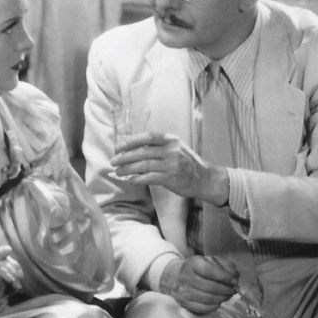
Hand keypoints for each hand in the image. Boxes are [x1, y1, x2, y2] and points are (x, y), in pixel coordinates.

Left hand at [111, 132, 228, 203]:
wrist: (204, 178)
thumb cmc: (186, 163)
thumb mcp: (175, 149)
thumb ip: (158, 147)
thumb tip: (134, 149)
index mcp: (171, 140)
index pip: (147, 137)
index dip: (131, 141)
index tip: (118, 147)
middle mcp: (172, 150)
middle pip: (143, 152)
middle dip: (125, 157)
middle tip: (113, 161)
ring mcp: (172, 164)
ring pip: (144, 165)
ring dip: (128, 169)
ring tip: (118, 172)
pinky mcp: (172, 178)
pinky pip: (150, 177)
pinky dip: (138, 178)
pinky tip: (130, 180)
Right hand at [156, 255, 239, 314]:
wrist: (173, 276)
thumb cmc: (195, 268)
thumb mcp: (207, 260)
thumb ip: (223, 264)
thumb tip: (235, 275)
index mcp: (192, 264)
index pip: (210, 271)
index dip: (225, 277)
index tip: (235, 280)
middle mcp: (186, 278)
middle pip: (211, 287)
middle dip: (226, 290)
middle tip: (234, 290)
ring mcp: (184, 292)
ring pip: (208, 299)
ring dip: (222, 298)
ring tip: (228, 295)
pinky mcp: (184, 303)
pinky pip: (202, 308)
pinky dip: (214, 306)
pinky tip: (218, 301)